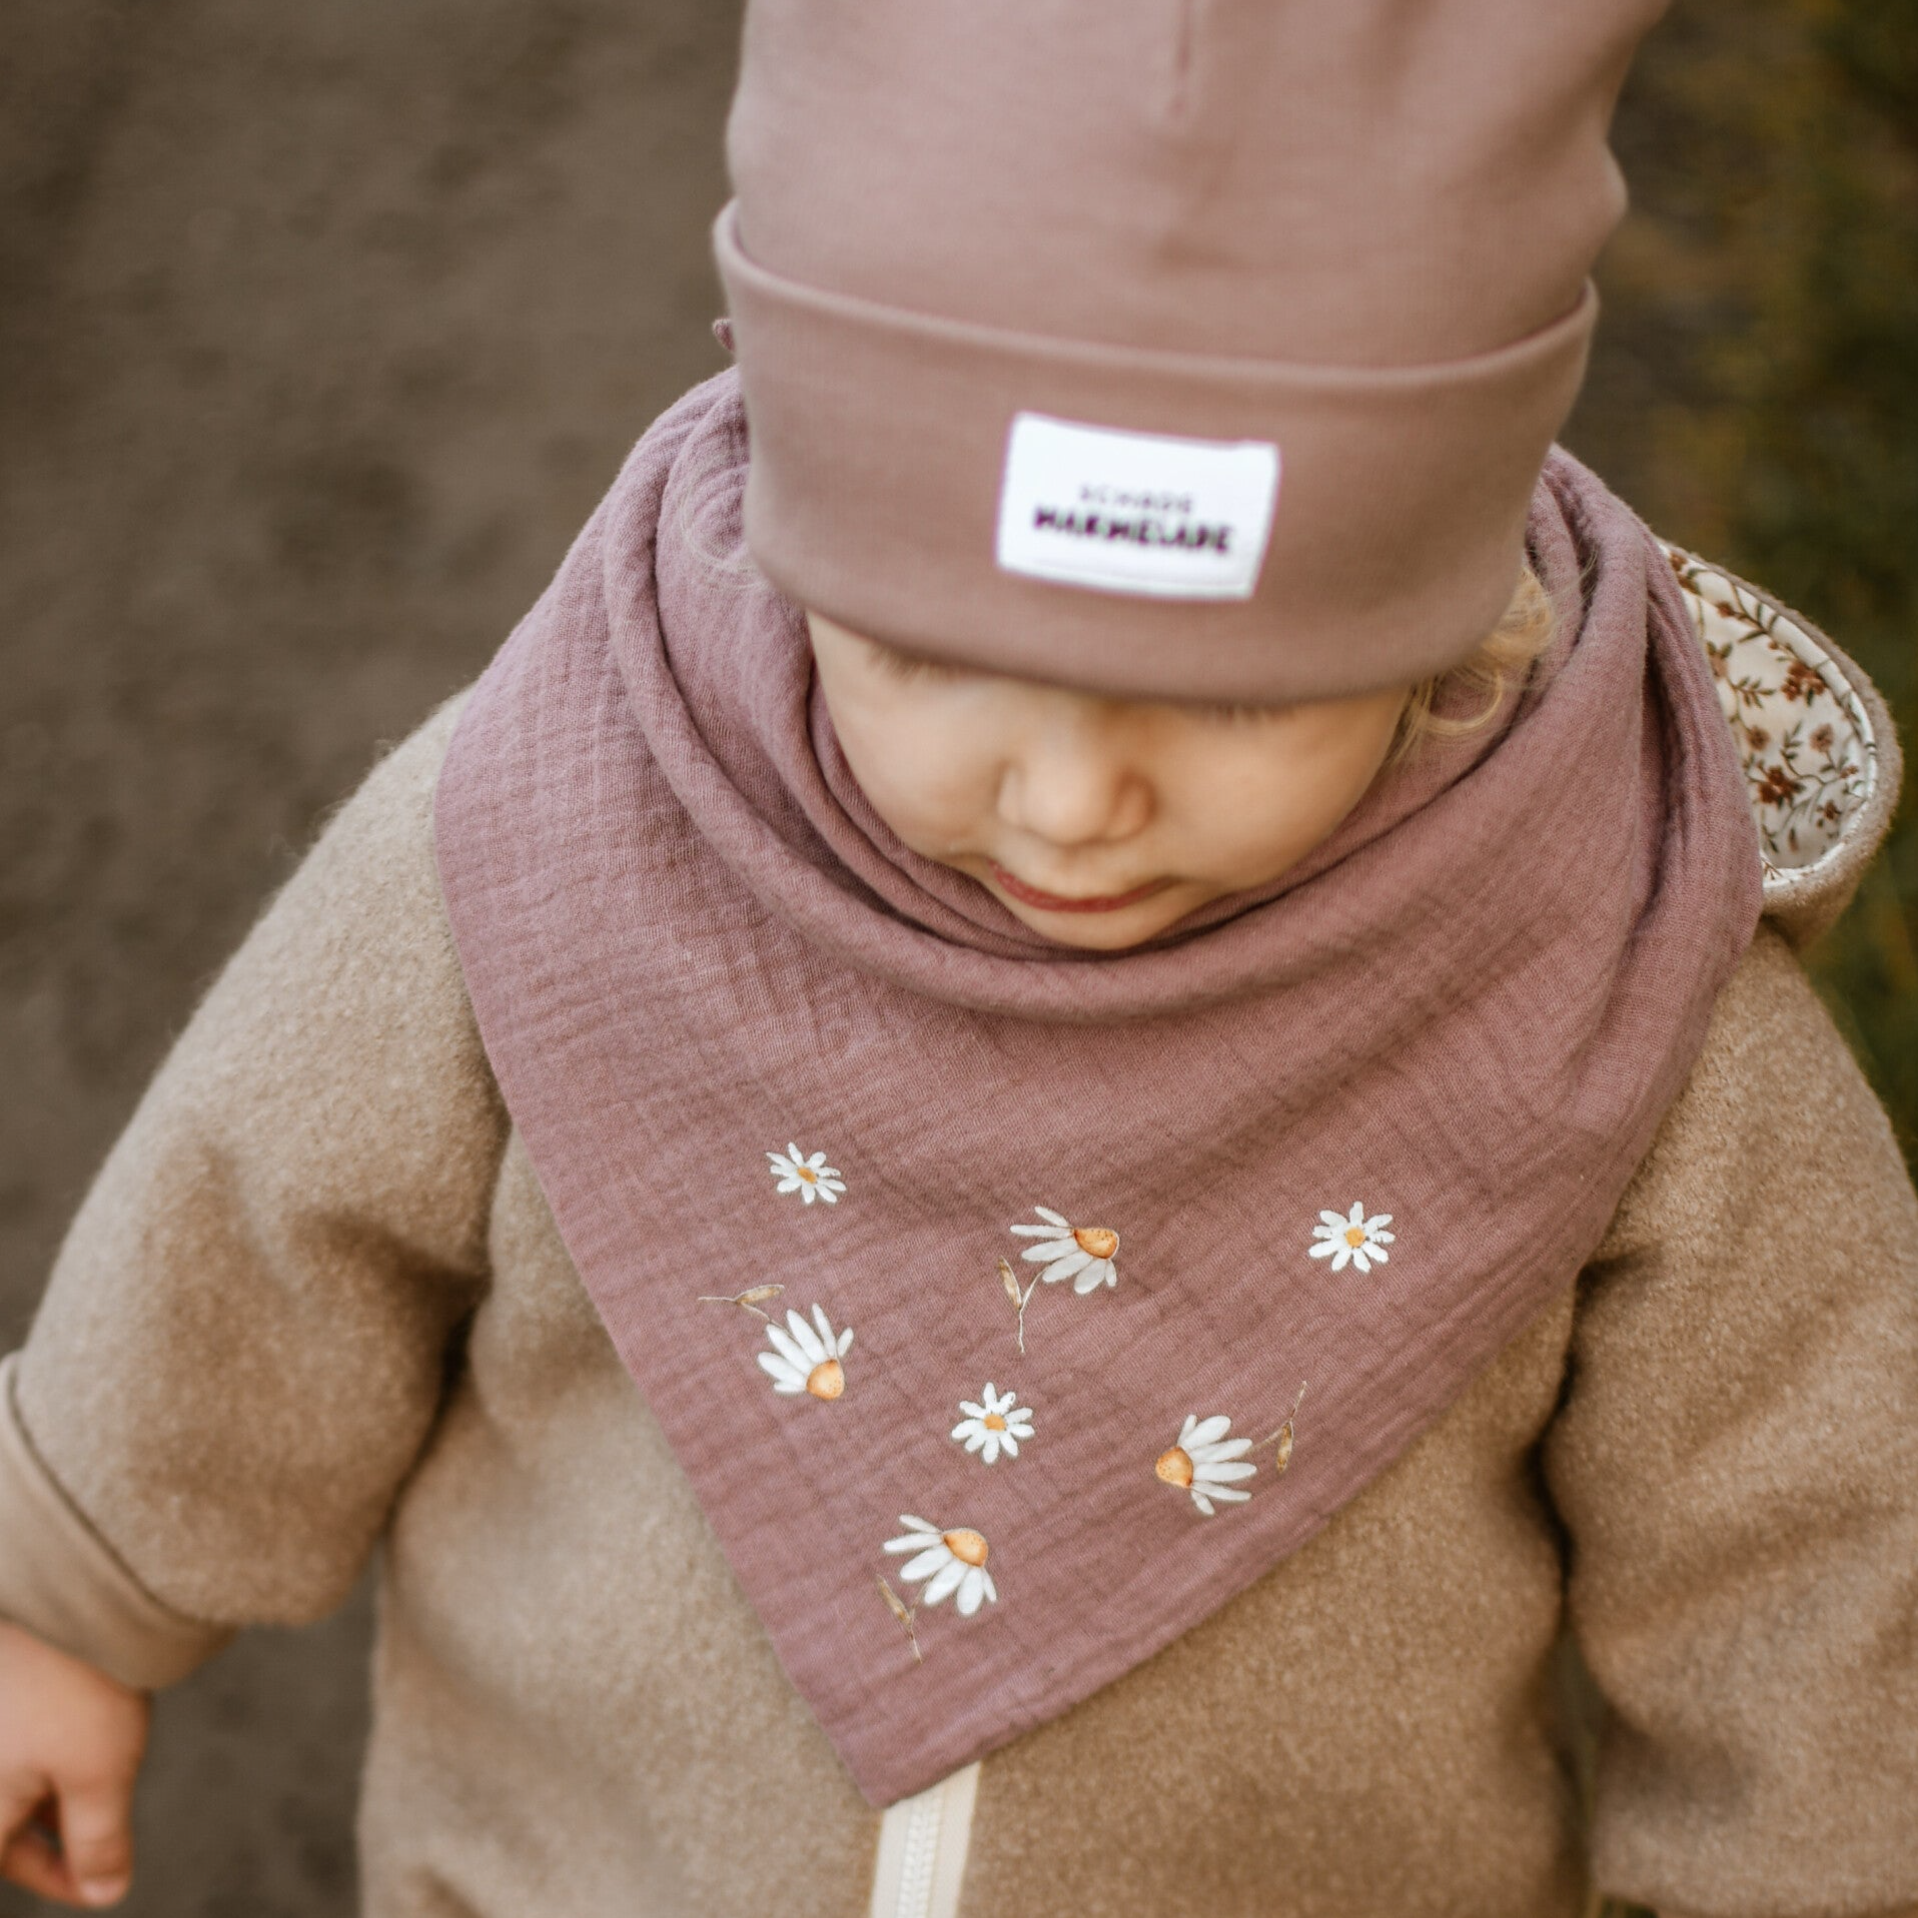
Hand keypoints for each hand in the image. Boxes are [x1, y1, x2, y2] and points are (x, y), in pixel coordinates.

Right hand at [0, 1619, 149, 1907]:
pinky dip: (43, 1759)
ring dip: (48, 1798)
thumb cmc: (78, 1685)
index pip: (1, 1860)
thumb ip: (96, 1842)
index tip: (97, 1884)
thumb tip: (103, 1892)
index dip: (53, 1877)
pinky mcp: (5, 1688)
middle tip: (104, 1852)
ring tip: (100, 1790)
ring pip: (10, 1782)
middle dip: (52, 1840)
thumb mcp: (99, 1775)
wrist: (70, 1588)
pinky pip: (14, 1745)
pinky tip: (87, 1742)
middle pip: (1, 1825)